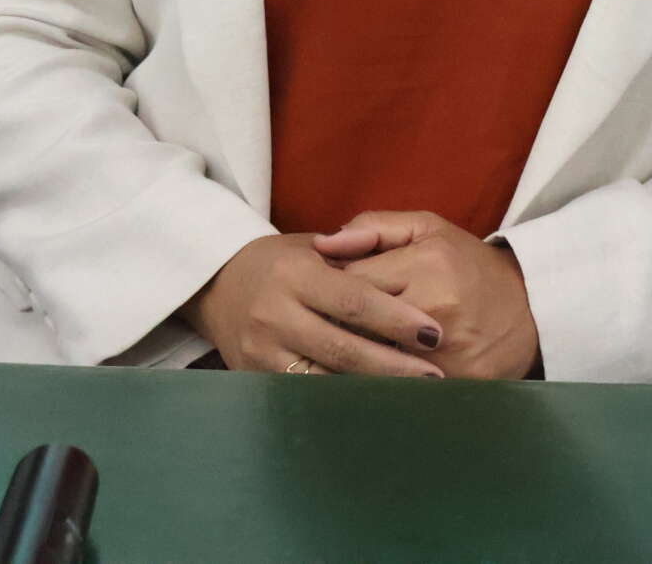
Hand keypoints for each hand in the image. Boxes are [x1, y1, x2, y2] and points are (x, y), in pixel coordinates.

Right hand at [182, 233, 445, 376]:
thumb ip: (358, 257)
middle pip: (344, 348)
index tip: (433, 332)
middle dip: (393, 366)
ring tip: (412, 397)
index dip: (396, 319)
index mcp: (296, 275)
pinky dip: (340, 401)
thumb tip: (411, 279)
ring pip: (325, 380)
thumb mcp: (314, 246)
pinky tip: (371, 405)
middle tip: (435, 376)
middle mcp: (276, 315)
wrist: (217, 282)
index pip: (354, 301)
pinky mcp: (254, 377)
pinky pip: (304, 394)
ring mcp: (261, 351)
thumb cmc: (281, 261)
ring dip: (371, 391)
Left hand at [315, 211, 540, 380]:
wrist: (530, 309)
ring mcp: (443, 351)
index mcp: (427, 264)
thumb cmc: (469, 266)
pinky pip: (396, 388)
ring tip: (337, 353)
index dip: (330, 290)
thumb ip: (374, 227)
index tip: (324, 295)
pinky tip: (367, 376)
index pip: (351, 283)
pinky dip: (377, 384)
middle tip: (323, 327)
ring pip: (372, 362)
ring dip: (351, 360)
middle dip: (334, 327)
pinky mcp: (452, 383)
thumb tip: (322, 244)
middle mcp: (434, 308)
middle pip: (356, 326)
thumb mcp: (429, 230)